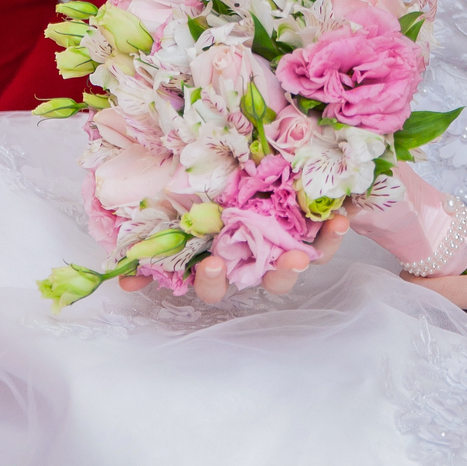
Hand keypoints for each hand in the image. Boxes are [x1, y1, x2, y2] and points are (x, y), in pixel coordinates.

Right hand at [118, 213, 349, 303]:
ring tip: (323, 240)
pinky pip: (323, 236)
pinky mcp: (306, 230)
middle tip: (291, 260)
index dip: (212, 280)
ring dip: (314, 253)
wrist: (230, 181)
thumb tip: (123, 280)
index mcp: (220, 265)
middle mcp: (253, 261)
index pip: (214, 285)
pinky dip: (333, 230)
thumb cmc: (195, 210)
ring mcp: (281, 247)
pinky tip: (343, 214)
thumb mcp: (170, 231)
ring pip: (301, 260)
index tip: (212, 265)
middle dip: (280, 273)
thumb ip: (148, 256)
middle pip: (269, 278)